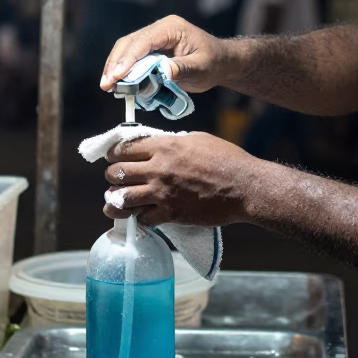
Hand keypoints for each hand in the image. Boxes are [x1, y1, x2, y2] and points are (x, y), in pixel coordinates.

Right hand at [100, 15, 232, 93]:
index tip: (116, 76)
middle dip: (116, 64)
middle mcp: (159, 30)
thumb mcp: (202, 67)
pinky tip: (118, 83)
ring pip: (127, 49)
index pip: (143, 41)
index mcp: (171, 28)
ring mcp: (154, 38)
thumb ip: (183, 69)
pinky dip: (124, 70)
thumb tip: (164, 71)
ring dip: (116, 67)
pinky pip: (133, 57)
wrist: (221, 61)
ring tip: (108, 86)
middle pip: (129, 43)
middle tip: (106, 84)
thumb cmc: (214, 62)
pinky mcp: (152, 49)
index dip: (128, 59)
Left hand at [103, 132, 257, 226]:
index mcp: (164, 147)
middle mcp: (158, 169)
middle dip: (112, 176)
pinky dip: (140, 217)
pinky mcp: (170, 214)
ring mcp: (162, 193)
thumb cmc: (227, 160)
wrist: (245, 188)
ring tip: (119, 200)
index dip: (113, 153)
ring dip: (117, 199)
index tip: (114, 157)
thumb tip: (158, 145)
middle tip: (117, 179)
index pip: (122, 149)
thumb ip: (172, 142)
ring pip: (121, 198)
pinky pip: (142, 218)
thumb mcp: (198, 139)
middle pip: (116, 173)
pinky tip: (144, 214)